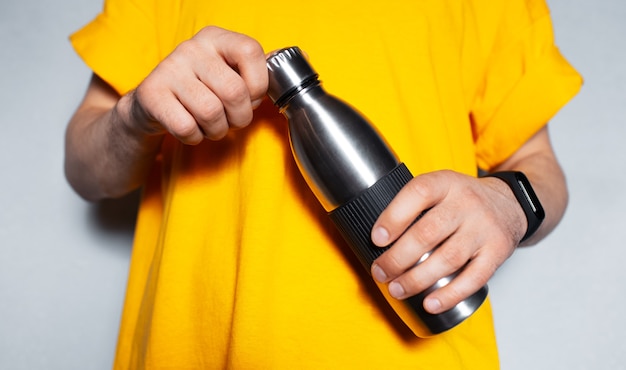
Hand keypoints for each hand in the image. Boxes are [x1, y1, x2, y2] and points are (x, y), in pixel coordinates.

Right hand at [125, 26, 267, 143]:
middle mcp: (191, 48)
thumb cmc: (202, 90)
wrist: (154, 103)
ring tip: (212, 125)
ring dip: (218, 130)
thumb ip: (260, 70)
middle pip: (234, 91)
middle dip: (240, 117)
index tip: (251, 97)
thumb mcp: (229, 72)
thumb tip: (303, 62)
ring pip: (211, 112)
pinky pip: (187, 127)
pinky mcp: (152, 94)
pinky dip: (195, 137)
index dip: (258, 84)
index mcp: (216, 37)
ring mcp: (169, 69)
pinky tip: (191, 128)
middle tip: (233, 120)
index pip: (251, 51)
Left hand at [370, 170, 526, 313]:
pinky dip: (450, 294)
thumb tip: (374, 239)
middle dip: (398, 258)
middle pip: (428, 232)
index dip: (394, 217)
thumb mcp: (439, 187)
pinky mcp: (498, 251)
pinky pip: (473, 278)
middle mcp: (466, 202)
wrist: (508, 203)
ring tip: (396, 289)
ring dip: (417, 279)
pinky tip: (430, 303)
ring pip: (448, 258)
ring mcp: (484, 228)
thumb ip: (411, 205)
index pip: (418, 193)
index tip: (376, 239)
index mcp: (445, 183)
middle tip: (380, 273)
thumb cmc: (460, 200)